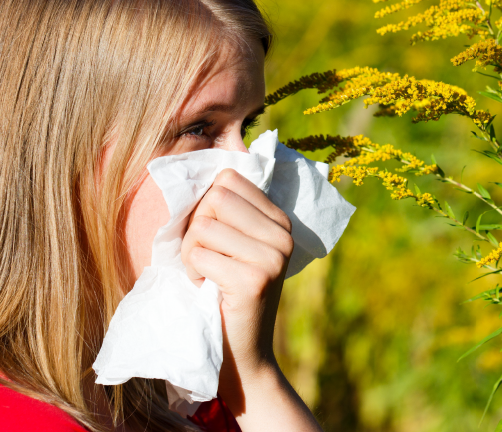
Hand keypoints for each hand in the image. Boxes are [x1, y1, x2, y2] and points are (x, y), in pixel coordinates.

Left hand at [182, 168, 290, 374]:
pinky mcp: (254, 280)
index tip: (218, 239)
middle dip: (197, 229)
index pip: (228, 180)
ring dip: (193, 255)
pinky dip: (194, 275)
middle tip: (210, 260)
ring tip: (211, 277)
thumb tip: (202, 172)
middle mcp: (283, 235)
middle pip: (214, 199)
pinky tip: (211, 291)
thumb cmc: (223, 293)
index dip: (208, 207)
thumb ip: (226, 211)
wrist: (241, 353)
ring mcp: (272, 257)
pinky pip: (198, 255)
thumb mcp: (233, 245)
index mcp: (280, 220)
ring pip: (203, 226)